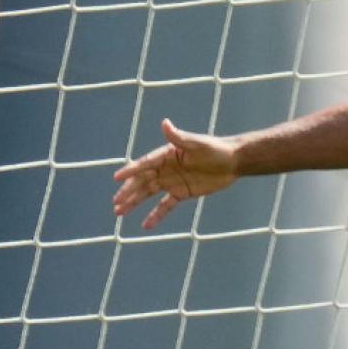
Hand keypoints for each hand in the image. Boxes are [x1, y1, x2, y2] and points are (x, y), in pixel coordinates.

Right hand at [113, 118, 239, 229]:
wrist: (232, 162)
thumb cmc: (214, 149)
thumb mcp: (197, 143)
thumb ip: (179, 137)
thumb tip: (165, 123)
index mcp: (165, 155)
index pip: (144, 164)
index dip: (131, 171)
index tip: (117, 178)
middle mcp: (164, 169)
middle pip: (142, 181)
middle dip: (128, 192)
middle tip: (115, 202)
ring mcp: (171, 182)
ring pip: (148, 194)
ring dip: (134, 203)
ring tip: (119, 213)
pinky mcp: (181, 193)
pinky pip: (165, 206)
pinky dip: (156, 215)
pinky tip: (146, 225)